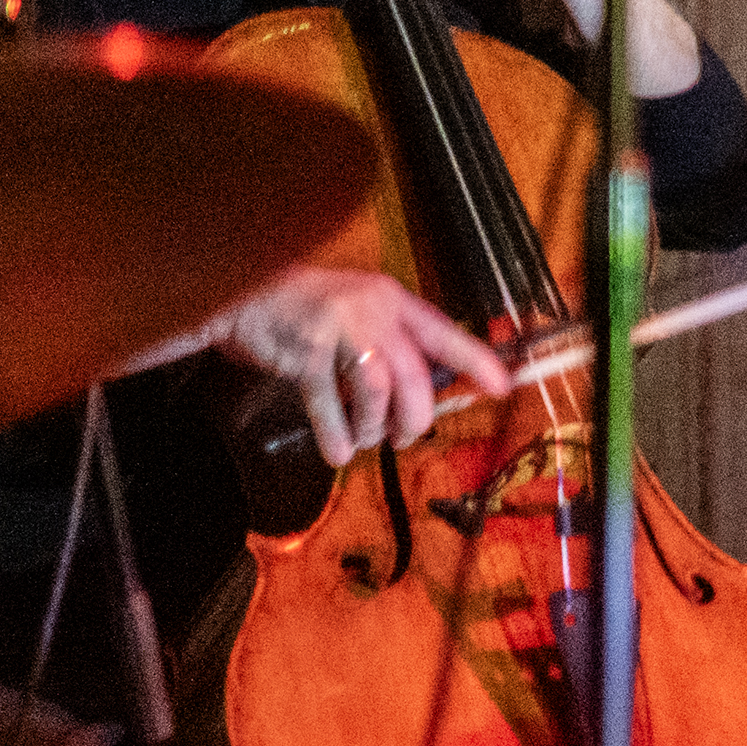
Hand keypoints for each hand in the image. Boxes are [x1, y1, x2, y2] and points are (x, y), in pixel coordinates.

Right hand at [201, 266, 514, 466]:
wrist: (244, 293)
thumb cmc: (307, 309)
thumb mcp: (359, 312)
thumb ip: (391, 343)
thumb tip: (421, 394)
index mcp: (392, 299)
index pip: (443, 332)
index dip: (475, 360)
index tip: (502, 387)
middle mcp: (372, 310)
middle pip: (413, 374)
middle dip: (414, 416)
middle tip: (405, 436)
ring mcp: (338, 329)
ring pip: (377, 390)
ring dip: (374, 426)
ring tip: (366, 439)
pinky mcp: (304, 352)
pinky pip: (328, 403)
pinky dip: (336, 433)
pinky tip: (338, 453)